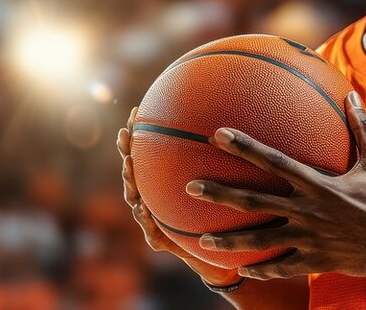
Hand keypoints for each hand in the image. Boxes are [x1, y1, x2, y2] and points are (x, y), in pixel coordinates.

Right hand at [119, 107, 241, 285]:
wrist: (225, 255)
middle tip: (124, 134)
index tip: (136, 111)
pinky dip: (144, 218)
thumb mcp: (233, 187)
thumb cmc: (230, 219)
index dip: (140, 132)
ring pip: (135, 198)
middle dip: (127, 152)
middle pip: (136, 171)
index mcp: (170, 181)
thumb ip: (231, 162)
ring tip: (129, 166)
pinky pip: (150, 230)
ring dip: (129, 181)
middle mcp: (158, 197)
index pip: (150, 153)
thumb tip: (241, 126)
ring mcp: (155, 219)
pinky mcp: (160, 241)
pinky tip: (142, 207)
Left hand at [188, 91, 365, 279]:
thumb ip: (361, 126)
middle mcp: (308, 211)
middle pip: (254, 201)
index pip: (273, 161)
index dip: (244, 146)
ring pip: (260, 241)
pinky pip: (282, 267)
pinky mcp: (317, 262)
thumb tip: (351, 94)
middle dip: (220, 194)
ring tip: (201, 240)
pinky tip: (243, 270)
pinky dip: (261, 269)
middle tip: (191, 187)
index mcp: (318, 184)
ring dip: (229, 240)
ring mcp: (310, 239)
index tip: (218, 134)